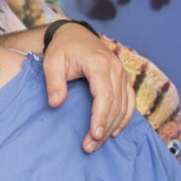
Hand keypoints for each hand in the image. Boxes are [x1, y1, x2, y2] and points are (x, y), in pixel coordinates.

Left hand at [42, 23, 133, 152]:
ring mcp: (122, 73)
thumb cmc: (62, 49)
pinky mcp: (123, 78)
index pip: (105, 95)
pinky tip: (115, 131)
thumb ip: (54, 83)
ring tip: (98, 143)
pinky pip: (129, 101)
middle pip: (116, 104)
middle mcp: (115, 68)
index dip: (101, 117)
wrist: (74, 34)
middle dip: (104, 127)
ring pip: (125, 105)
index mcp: (98, 63)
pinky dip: (125, 117)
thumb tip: (56, 104)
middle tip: (90, 147)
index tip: (93, 135)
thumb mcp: (51, 62)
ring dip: (113, 126)